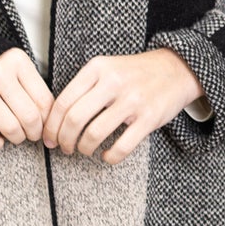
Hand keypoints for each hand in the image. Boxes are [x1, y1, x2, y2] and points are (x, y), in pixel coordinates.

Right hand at [0, 47, 56, 149]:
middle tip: (33, 133)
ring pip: (10, 128)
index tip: (46, 124)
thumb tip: (48, 118)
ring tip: (18, 134)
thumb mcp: (18, 65)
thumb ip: (33, 85)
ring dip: (18, 138)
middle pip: (29, 117)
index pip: (44, 100)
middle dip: (35, 132)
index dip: (49, 119)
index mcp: (17, 62)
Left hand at [43, 48, 206, 163]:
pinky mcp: (149, 118)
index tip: (49, 138)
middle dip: (64, 140)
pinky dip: (110, 157)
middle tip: (64, 148)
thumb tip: (55, 118)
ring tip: (85, 150)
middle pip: (74, 119)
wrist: (176, 69)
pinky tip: (107, 155)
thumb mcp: (106, 69)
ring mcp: (132, 100)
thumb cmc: (135, 74)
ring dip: (84, 149)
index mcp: (97, 68)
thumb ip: (83, 87)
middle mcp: (113, 82)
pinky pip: (122, 146)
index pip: (62, 102)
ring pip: (94, 134)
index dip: (51, 125)